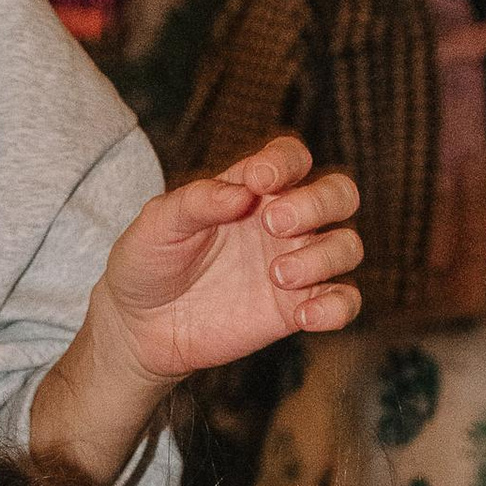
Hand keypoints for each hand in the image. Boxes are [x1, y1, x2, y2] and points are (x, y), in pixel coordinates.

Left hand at [30, 139, 361, 482]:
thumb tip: (242, 192)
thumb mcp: (157, 225)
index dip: (285, 162)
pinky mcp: (296, 310)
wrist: (138, 328)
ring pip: (347, 245)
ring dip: (322, 255)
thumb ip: (196, 200)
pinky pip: (344, 302)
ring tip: (276, 275)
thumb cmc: (147, 262)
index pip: (291, 157)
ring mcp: (295, 265)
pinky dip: (337, 306)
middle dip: (318, 203)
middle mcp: (283, 222)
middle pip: (339, 193)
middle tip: (274, 224)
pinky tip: (304, 316)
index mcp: (251, 190)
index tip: (257, 181)